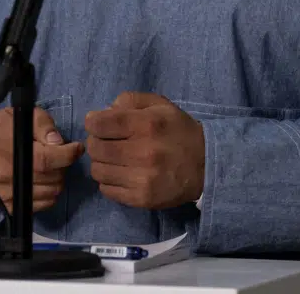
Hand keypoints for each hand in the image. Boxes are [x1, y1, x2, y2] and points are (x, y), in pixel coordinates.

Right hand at [0, 107, 83, 212]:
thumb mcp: (20, 117)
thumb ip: (42, 125)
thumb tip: (58, 142)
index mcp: (11, 151)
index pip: (47, 159)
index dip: (68, 154)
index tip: (76, 147)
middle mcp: (9, 177)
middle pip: (53, 178)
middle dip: (63, 165)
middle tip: (60, 155)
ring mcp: (10, 194)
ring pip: (52, 193)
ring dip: (58, 179)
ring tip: (51, 167)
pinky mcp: (10, 206)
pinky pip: (43, 204)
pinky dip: (50, 193)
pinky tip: (44, 180)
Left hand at [84, 92, 204, 208]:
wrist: (206, 165)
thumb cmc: (179, 130)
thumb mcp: (160, 105)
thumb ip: (130, 101)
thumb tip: (103, 112)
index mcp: (147, 124)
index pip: (100, 124)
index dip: (92, 122)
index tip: (97, 123)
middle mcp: (143, 152)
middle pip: (95, 148)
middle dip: (95, 142)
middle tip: (106, 142)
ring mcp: (142, 179)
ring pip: (98, 171)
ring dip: (101, 163)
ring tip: (114, 159)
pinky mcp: (142, 199)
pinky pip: (107, 190)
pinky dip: (109, 181)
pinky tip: (122, 174)